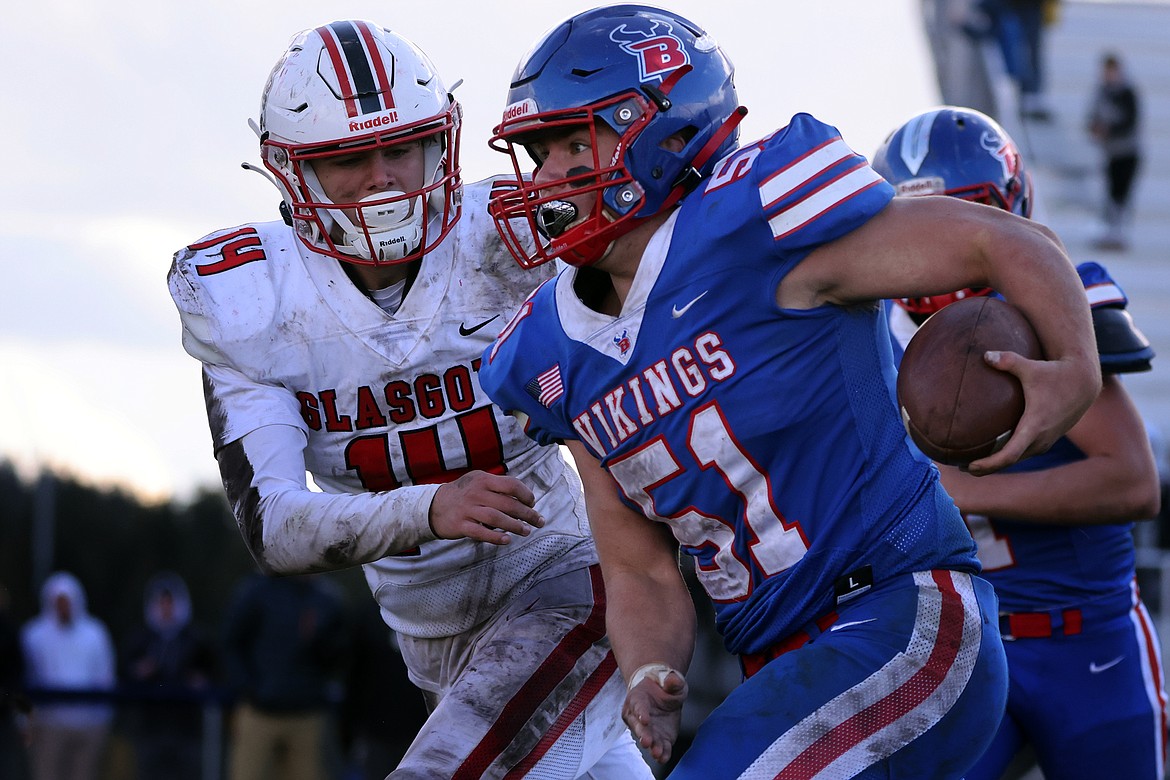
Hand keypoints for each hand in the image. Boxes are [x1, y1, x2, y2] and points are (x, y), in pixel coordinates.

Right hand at [428, 471, 544, 544]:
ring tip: (526, 531)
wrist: (434, 506)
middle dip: (527, 513)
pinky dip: (495, 537)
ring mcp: (468, 509)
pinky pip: (481, 532)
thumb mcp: (478, 481)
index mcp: (483, 479)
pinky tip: (507, 540)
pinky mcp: (461, 525)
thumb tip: (524, 497)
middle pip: (508, 503)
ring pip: (497, 518)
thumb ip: (498, 486)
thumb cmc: (463, 493)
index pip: (511, 485)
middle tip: (539, 521)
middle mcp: (476, 493)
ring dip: (515, 526)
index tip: (532, 503)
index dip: (526, 495)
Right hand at [622, 668, 687, 764]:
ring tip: (657, 753)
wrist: (662, 694)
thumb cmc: (663, 685)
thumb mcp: (670, 679)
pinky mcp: (658, 738)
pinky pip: (659, 747)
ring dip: (652, 747)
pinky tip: (663, 758)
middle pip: (639, 726)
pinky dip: (661, 754)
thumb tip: (672, 679)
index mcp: (637, 698)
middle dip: (643, 734)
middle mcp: (637, 716)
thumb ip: (672, 680)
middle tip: (647, 741)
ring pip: (647, 739)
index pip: (638, 706)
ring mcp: (647, 729)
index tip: (645, 719)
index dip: (641, 712)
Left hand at [966, 350, 1097, 474]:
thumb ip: (1008, 361)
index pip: (1010, 454)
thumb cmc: (1056, 374)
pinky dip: (1005, 456)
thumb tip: (985, 355)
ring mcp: (1044, 442)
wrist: (1083, 383)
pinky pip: (1022, 453)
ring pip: (1016, 458)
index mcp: (1035, 426)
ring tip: (968, 464)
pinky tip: (988, 453)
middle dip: (986, 467)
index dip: (989, 464)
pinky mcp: (1046, 440)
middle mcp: (1040, 439)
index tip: (970, 467)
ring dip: (995, 463)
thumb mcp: (1031, 367)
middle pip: (1009, 462)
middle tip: (958, 467)